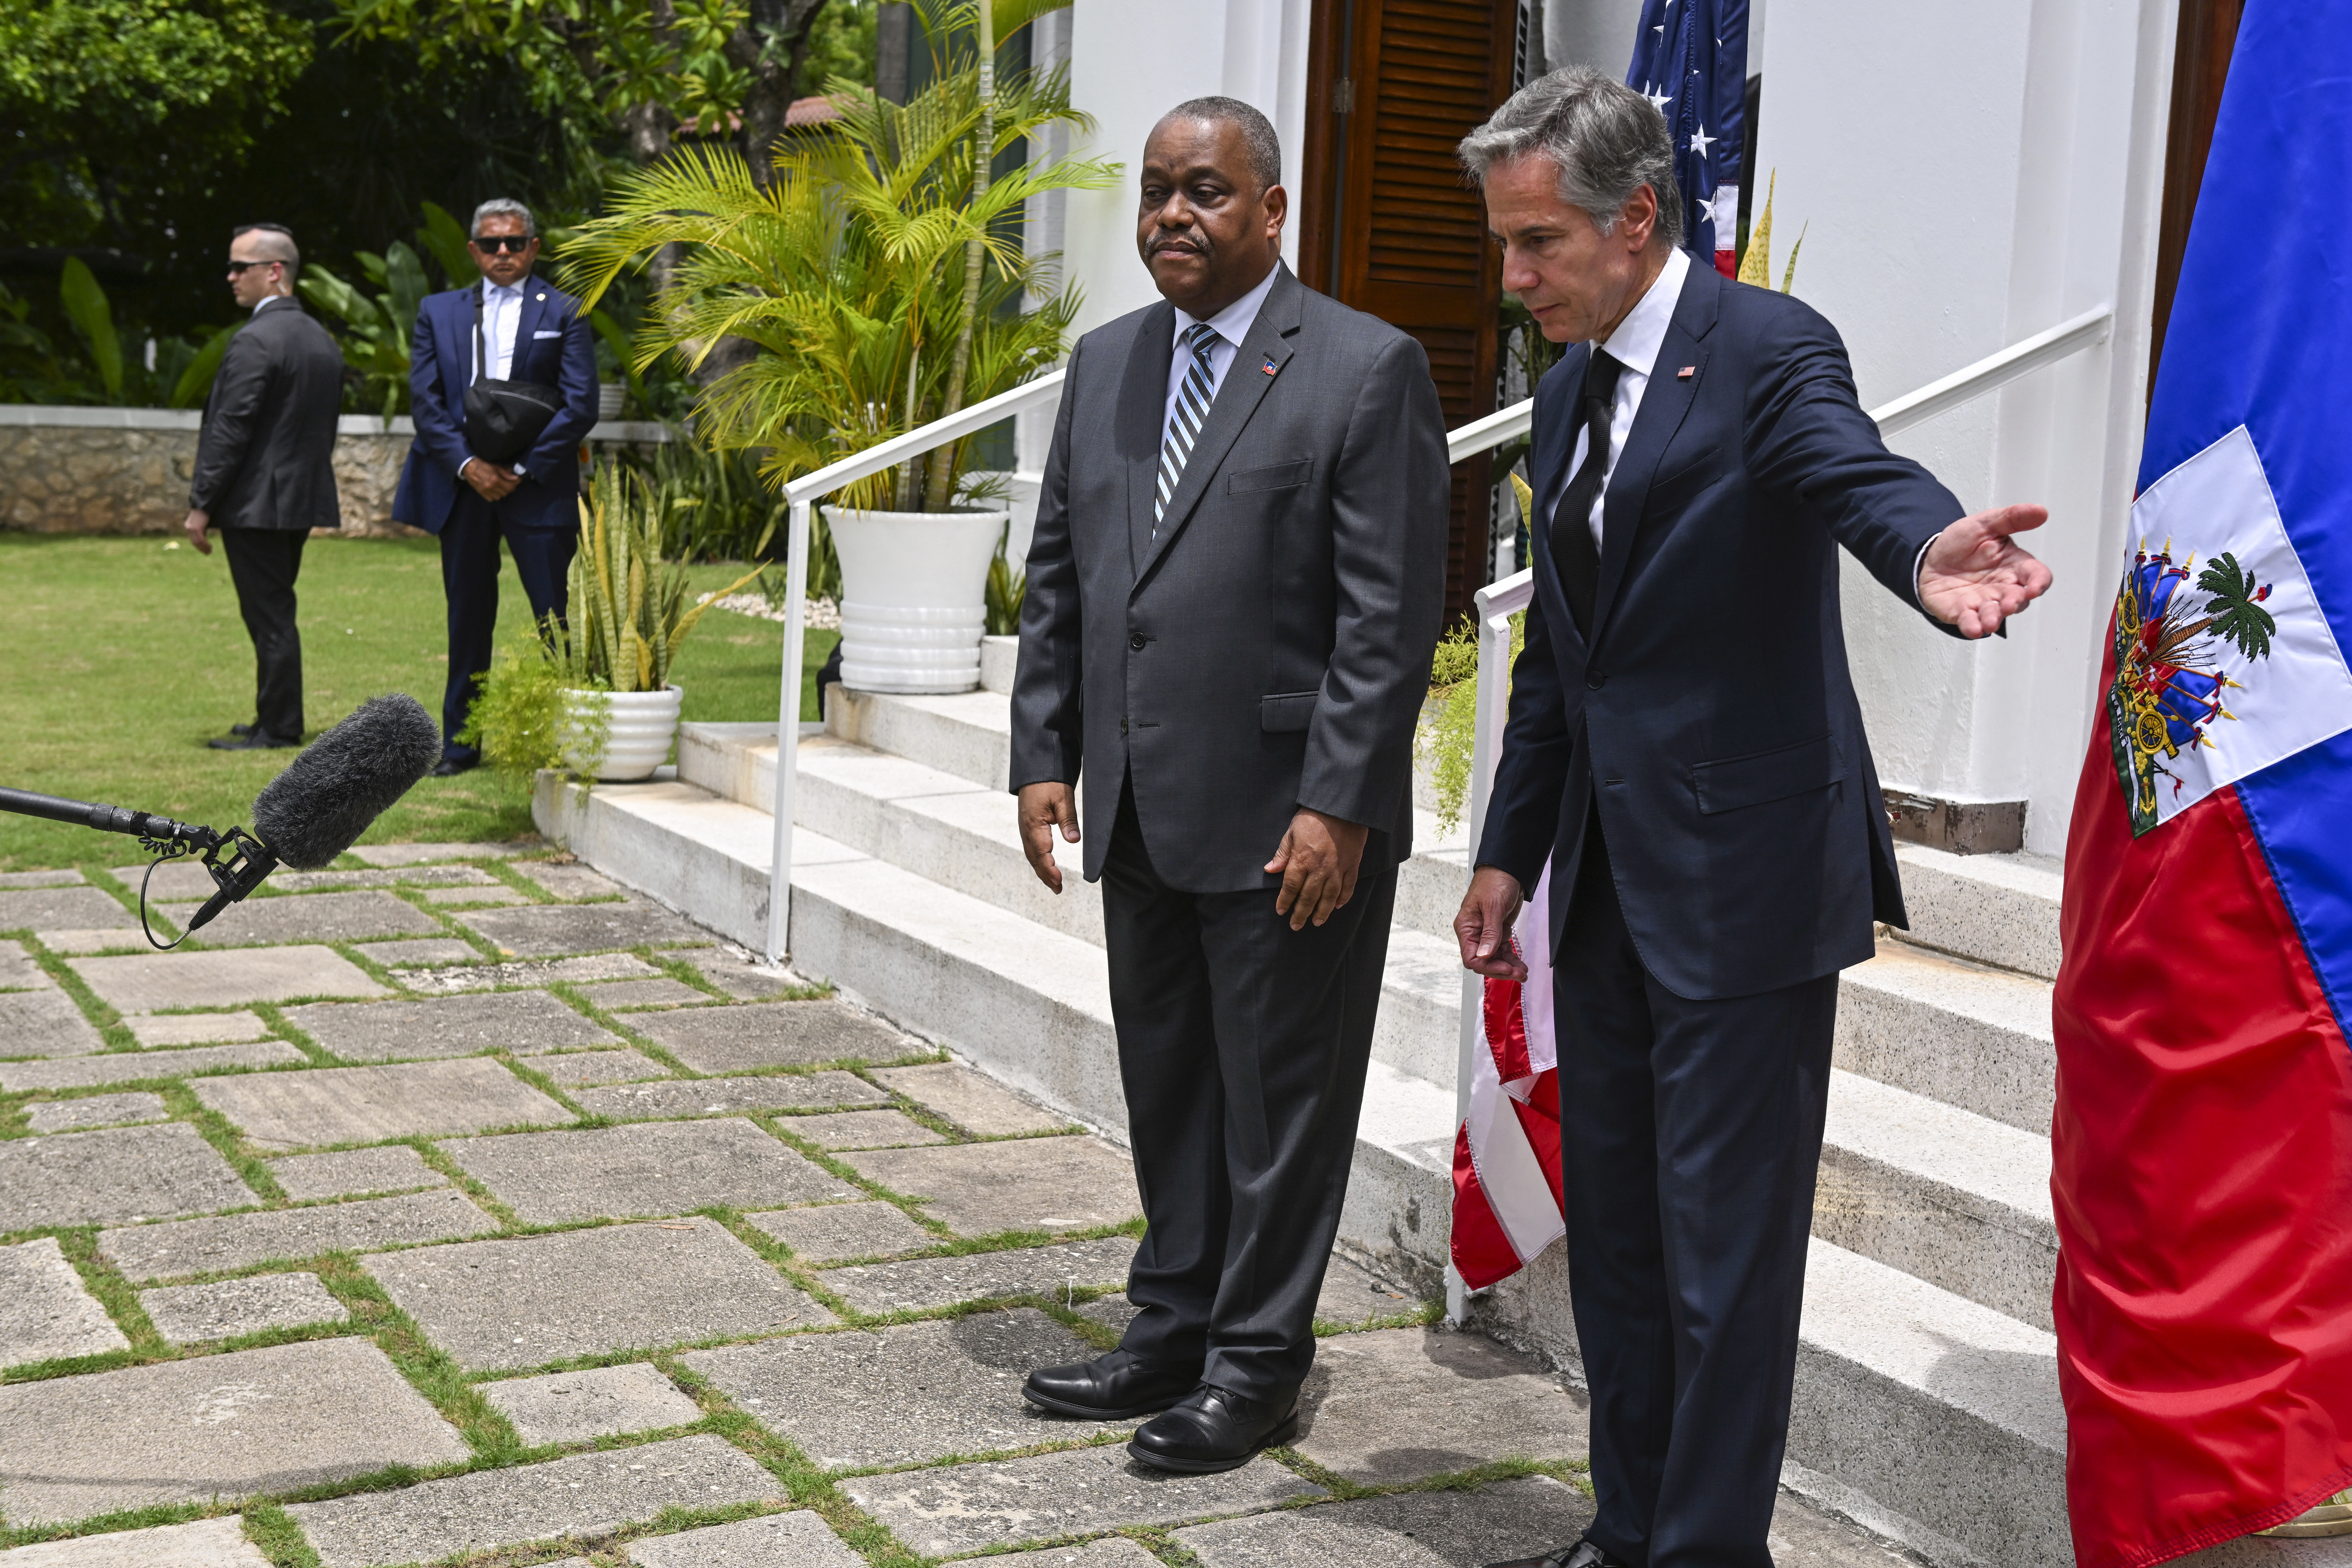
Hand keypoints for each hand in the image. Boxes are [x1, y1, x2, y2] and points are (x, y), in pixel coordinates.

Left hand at [183, 509, 210, 555]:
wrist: (204, 505)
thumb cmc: (204, 512)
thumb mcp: (201, 522)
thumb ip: (200, 528)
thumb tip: (204, 536)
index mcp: (188, 526)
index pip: (192, 539)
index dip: (198, 546)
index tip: (204, 550)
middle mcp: (188, 528)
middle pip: (194, 542)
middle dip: (201, 549)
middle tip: (207, 553)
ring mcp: (192, 528)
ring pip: (198, 542)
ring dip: (204, 548)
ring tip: (210, 551)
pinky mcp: (197, 528)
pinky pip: (201, 539)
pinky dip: (206, 544)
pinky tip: (210, 547)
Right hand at [462, 458, 520, 501]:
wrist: (469, 467)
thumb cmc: (483, 465)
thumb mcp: (495, 467)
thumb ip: (506, 473)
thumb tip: (516, 477)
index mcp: (495, 479)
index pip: (510, 486)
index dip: (516, 483)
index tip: (518, 480)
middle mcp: (491, 487)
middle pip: (506, 492)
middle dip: (510, 487)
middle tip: (510, 483)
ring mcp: (486, 491)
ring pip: (500, 496)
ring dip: (503, 492)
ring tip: (502, 486)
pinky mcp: (482, 493)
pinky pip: (492, 499)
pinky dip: (496, 495)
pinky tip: (495, 490)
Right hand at [1017, 782, 1078, 893]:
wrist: (1036, 769)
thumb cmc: (1050, 782)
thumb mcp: (1063, 798)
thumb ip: (1067, 819)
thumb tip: (1074, 840)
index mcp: (1034, 824)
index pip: (1041, 852)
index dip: (1049, 869)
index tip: (1059, 880)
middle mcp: (1026, 829)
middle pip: (1034, 858)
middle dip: (1045, 875)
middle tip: (1058, 889)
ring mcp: (1025, 828)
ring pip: (1032, 855)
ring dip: (1042, 870)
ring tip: (1054, 884)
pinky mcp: (1028, 826)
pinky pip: (1031, 848)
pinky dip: (1038, 860)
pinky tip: (1046, 867)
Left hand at [1266, 808, 1367, 930]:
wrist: (1343, 807)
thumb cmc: (1314, 817)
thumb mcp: (1292, 831)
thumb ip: (1283, 852)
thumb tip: (1270, 870)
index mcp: (1303, 858)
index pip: (1291, 886)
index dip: (1285, 900)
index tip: (1281, 911)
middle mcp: (1320, 867)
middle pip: (1309, 896)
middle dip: (1301, 913)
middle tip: (1296, 925)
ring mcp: (1338, 868)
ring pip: (1329, 896)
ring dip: (1322, 911)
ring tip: (1316, 922)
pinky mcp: (1352, 865)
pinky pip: (1348, 886)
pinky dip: (1343, 898)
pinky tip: (1338, 906)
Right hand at [1455, 865, 1527, 980]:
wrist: (1509, 868)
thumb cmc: (1495, 881)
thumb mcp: (1493, 907)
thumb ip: (1490, 933)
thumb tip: (1484, 955)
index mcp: (1466, 927)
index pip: (1471, 957)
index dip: (1488, 967)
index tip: (1506, 969)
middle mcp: (1474, 933)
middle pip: (1483, 961)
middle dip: (1501, 970)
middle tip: (1520, 974)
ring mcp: (1486, 933)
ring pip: (1494, 959)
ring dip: (1508, 967)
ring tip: (1523, 972)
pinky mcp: (1498, 931)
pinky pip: (1502, 950)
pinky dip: (1511, 959)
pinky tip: (1521, 963)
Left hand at [1919, 503, 2052, 638]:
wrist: (1931, 555)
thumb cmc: (1962, 543)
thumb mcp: (1986, 523)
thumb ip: (2012, 518)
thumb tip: (2040, 511)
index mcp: (2014, 565)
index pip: (2036, 575)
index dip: (2039, 582)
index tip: (2035, 586)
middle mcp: (2003, 586)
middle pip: (2018, 599)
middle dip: (2015, 603)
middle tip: (2010, 603)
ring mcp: (1984, 601)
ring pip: (1995, 614)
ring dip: (1995, 618)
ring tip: (1991, 620)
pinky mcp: (1963, 612)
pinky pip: (1970, 622)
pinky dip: (1973, 627)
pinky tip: (1974, 629)